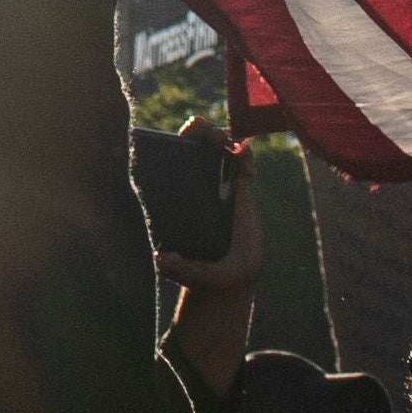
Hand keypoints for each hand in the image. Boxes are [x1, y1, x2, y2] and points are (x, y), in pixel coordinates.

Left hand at [149, 123, 262, 297]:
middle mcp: (193, 186)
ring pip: (219, 148)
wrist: (230, 281)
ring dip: (226, 138)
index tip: (187, 136)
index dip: (175, 142)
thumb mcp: (192, 274)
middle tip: (215, 137)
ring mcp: (217, 185)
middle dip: (203, 132)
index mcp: (175, 198)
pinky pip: (242, 162)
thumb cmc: (204, 277)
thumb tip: (162, 259)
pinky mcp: (239, 190)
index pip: (169, 159)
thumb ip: (179, 269)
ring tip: (237, 147)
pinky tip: (249, 166)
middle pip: (194, 146)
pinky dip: (246, 155)